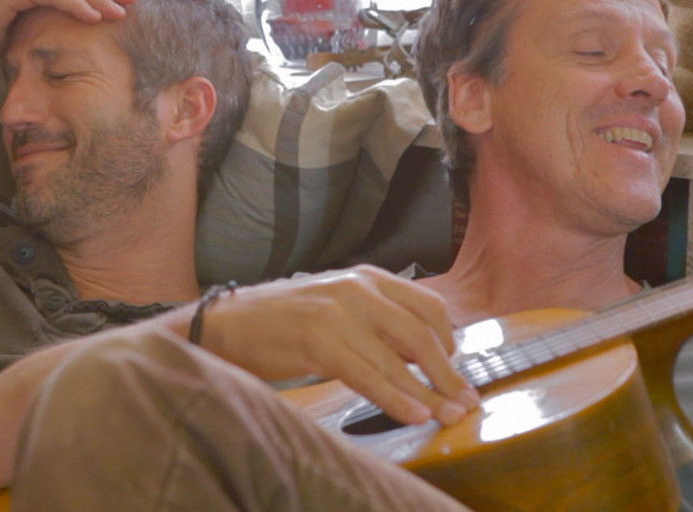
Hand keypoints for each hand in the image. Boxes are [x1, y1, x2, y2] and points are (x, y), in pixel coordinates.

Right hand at [195, 266, 479, 426]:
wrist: (227, 322)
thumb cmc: (282, 319)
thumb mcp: (337, 305)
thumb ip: (375, 320)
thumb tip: (417, 356)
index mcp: (366, 277)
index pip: (428, 305)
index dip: (450, 341)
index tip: (454, 370)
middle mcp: (357, 290)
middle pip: (421, 334)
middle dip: (448, 373)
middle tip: (466, 401)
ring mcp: (338, 314)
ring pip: (398, 360)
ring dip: (429, 393)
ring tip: (448, 416)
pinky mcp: (319, 342)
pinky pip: (368, 376)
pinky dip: (396, 399)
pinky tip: (413, 415)